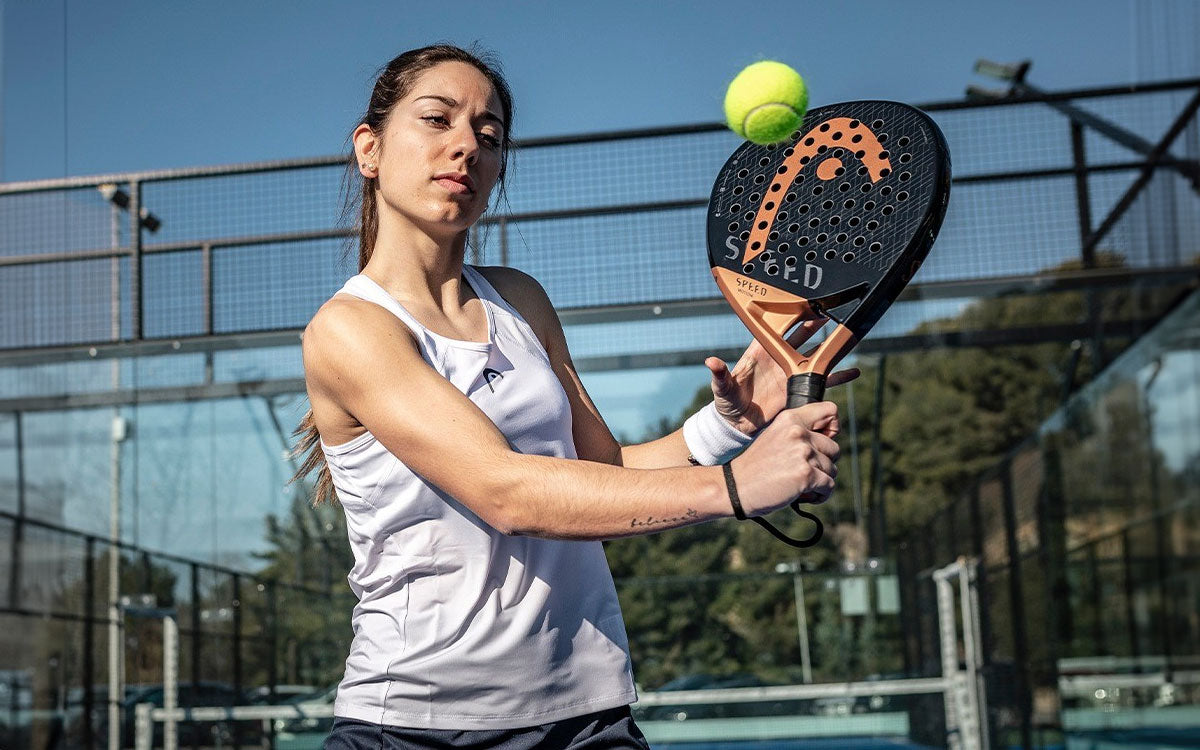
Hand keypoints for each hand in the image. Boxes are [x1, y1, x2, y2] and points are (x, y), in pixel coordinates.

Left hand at [705, 319, 859, 434]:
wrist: (737, 425)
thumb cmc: (726, 403)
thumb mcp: (722, 389)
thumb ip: (720, 375)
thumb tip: (710, 362)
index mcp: (760, 352)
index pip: (775, 328)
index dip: (789, 314)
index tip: (803, 303)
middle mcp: (778, 359)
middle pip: (800, 336)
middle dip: (815, 323)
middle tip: (831, 311)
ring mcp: (790, 373)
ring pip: (815, 355)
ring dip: (829, 347)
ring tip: (847, 337)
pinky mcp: (799, 388)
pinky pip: (822, 381)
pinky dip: (838, 376)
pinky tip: (853, 371)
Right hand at [729, 401, 841, 515]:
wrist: (735, 487)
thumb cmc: (756, 466)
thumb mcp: (775, 437)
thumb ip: (799, 433)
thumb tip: (833, 442)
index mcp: (790, 418)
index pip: (831, 411)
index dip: (833, 429)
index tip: (822, 445)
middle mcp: (798, 432)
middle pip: (835, 448)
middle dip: (824, 464)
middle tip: (805, 472)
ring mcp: (803, 453)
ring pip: (832, 469)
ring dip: (820, 481)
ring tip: (801, 486)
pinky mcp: (806, 474)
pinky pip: (829, 486)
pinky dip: (820, 495)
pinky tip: (803, 496)